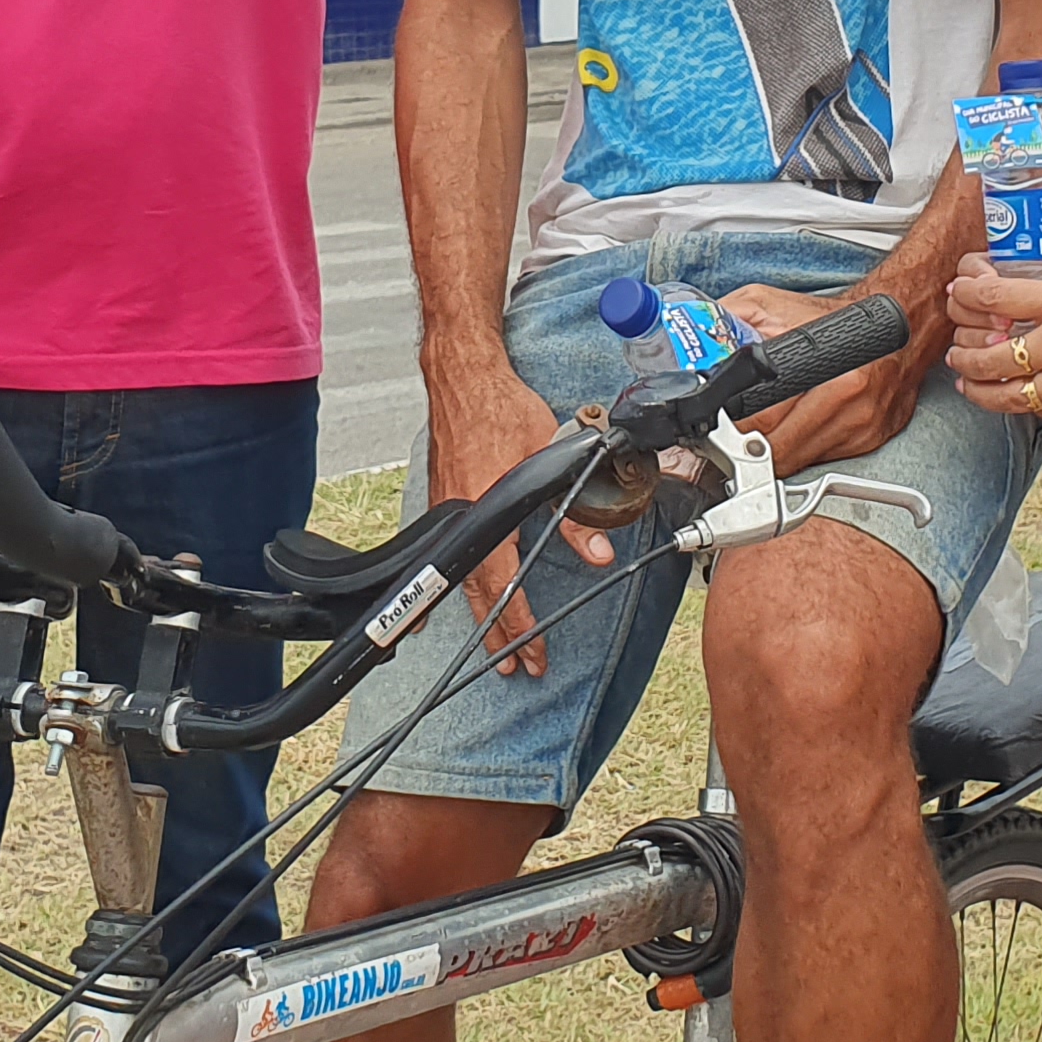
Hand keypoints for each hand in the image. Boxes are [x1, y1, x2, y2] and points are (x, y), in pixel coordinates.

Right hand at [428, 350, 602, 678]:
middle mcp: (460, 516)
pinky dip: (458, 583)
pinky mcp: (444, 499)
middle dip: (498, 632)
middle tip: (516, 667)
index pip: (501, 583)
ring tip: (493, 643)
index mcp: (486, 510)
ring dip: (480, 612)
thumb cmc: (502, 406)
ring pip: (461, 576)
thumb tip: (598, 551)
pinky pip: (450, 555)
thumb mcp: (551, 455)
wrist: (463, 374)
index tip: (531, 652)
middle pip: (477, 591)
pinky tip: (459, 599)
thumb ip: (573, 511)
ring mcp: (447, 510)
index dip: (517, 623)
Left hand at [721, 275, 934, 470]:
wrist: (896, 320)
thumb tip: (691, 341)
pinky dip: (804, 450)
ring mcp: (862, 423)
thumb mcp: (767, 304)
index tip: (717, 432)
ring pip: (799, 463)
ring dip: (776, 455)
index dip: (733, 432)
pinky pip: (823, 459)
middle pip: (779, 451)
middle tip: (731, 442)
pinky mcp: (871, 437)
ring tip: (761, 436)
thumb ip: (726, 320)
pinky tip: (796, 431)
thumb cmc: (830, 315)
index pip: (763, 422)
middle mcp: (847, 398)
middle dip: (749, 450)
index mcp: (822, 366)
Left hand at [945, 234, 1041, 422]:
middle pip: (991, 355)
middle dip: (964, 350)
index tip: (960, 291)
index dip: (968, 293)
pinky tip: (1013, 399)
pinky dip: (1021, 406)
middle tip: (956, 345)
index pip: (996, 297)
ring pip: (1009, 395)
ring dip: (980, 388)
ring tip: (966, 380)